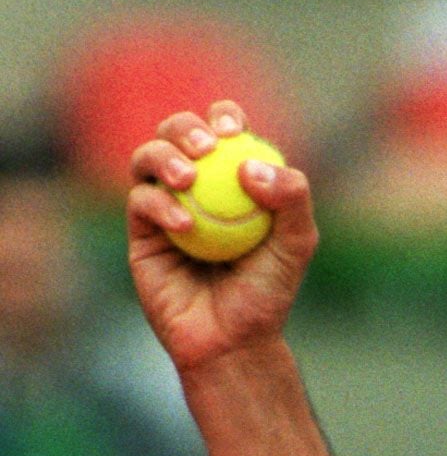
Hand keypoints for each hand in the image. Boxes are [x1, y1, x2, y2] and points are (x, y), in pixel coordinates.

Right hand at [127, 99, 318, 375]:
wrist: (233, 339)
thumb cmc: (269, 292)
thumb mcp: (296, 246)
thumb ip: (292, 200)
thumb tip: (253, 165)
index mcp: (234, 179)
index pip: (225, 132)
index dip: (224, 117)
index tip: (232, 128)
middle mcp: (197, 185)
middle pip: (178, 133)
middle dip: (185, 127)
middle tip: (204, 145)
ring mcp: (165, 204)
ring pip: (148, 157)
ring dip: (164, 156)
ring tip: (187, 178)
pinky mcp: (141, 230)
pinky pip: (140, 201)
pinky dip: (160, 204)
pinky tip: (184, 224)